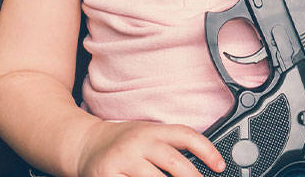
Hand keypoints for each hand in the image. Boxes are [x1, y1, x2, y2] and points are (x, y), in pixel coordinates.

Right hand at [77, 120, 224, 176]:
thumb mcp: (146, 136)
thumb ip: (170, 146)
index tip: (220, 165)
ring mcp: (122, 161)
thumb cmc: (122, 143)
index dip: (206, 150)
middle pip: (174, 162)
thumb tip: (201, 165)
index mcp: (151, 131)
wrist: (84, 145)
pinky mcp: (108, 176)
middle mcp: (138, 143)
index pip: (185, 135)